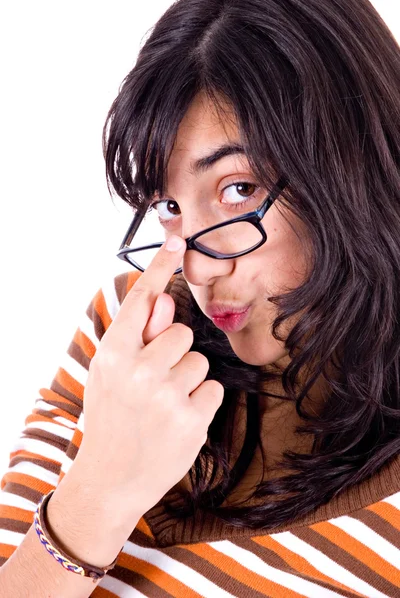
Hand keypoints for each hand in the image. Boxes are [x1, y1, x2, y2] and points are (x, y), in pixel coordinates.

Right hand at [76, 235, 223, 519]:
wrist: (111, 479)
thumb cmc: (111, 420)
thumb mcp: (111, 375)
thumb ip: (138, 338)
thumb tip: (167, 302)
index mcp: (112, 354)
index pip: (140, 301)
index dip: (159, 267)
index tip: (177, 240)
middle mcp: (138, 370)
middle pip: (182, 333)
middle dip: (174, 353)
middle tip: (155, 384)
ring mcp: (166, 395)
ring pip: (200, 360)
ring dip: (188, 379)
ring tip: (165, 405)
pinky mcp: (192, 418)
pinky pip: (213, 387)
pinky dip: (201, 401)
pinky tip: (179, 420)